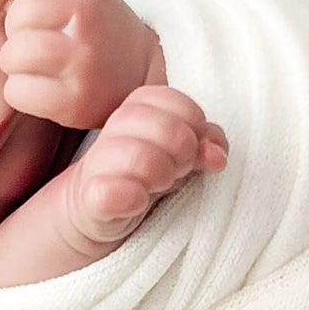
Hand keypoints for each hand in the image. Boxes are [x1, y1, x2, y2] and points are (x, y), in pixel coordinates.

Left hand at [0, 0, 160, 128]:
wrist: (143, 73)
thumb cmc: (96, 30)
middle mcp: (85, 19)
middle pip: (16, 18)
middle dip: (15, 33)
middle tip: (38, 42)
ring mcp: (81, 61)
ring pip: (12, 55)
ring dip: (15, 64)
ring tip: (39, 67)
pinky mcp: (74, 100)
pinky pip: (16, 91)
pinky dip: (20, 93)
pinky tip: (42, 89)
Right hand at [64, 85, 227, 251]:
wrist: (101, 210)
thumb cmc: (148, 174)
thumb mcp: (181, 154)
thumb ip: (204, 144)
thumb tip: (218, 156)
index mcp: (137, 109)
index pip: (169, 99)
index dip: (192, 123)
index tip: (194, 148)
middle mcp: (113, 130)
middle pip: (153, 122)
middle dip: (179, 147)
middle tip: (180, 169)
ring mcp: (98, 163)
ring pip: (134, 154)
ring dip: (159, 171)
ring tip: (162, 185)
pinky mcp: (90, 198)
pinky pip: (107, 191)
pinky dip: (129, 197)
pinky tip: (139, 201)